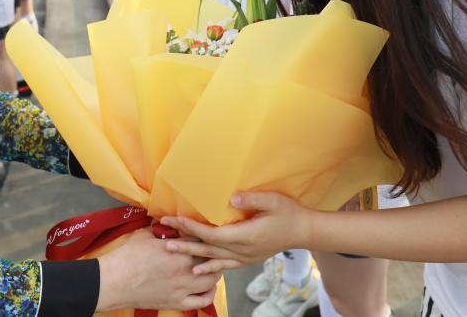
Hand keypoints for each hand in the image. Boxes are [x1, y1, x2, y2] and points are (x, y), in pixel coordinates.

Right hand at [96, 229, 219, 311]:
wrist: (115, 281)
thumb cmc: (127, 257)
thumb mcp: (145, 235)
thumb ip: (160, 230)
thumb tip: (165, 223)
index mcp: (177, 249)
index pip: (200, 239)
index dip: (202, 236)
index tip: (204, 234)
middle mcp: (184, 269)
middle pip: (210, 260)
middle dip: (212, 253)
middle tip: (212, 249)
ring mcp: (182, 288)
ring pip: (211, 280)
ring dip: (214, 272)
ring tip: (213, 267)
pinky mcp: (177, 302)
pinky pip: (202, 301)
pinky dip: (209, 294)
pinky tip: (208, 288)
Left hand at [160, 192, 311, 274]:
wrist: (303, 231)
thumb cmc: (288, 213)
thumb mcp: (273, 200)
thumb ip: (252, 199)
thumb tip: (232, 198)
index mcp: (246, 236)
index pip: (212, 234)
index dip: (192, 228)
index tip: (175, 221)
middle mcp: (242, 250)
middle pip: (207, 248)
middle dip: (184, 242)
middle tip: (164, 239)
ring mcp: (244, 257)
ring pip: (213, 259)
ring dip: (191, 254)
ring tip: (172, 252)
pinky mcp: (247, 259)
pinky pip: (224, 265)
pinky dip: (209, 267)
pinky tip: (197, 269)